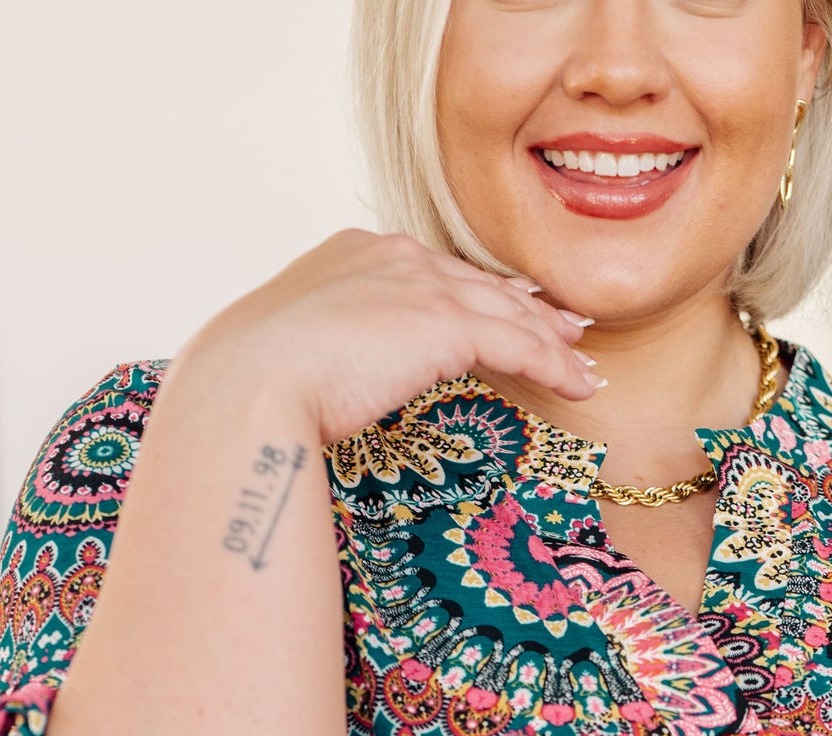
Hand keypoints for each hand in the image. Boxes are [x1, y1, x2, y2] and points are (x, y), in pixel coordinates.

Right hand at [179, 228, 600, 443]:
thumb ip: (331, 347)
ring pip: (508, 314)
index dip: (477, 295)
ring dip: (552, 344)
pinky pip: (519, 346)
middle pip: (479, 285)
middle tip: (565, 332)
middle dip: (527, 311)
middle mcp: (394, 257)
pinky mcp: (445, 325)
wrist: (248, 385)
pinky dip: (555, 367)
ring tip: (583, 367)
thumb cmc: (253, 383)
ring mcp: (421, 286)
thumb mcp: (293, 349)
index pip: (434, 272)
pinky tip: (579, 387)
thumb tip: (333, 378)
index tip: (506, 311)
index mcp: (354, 253)